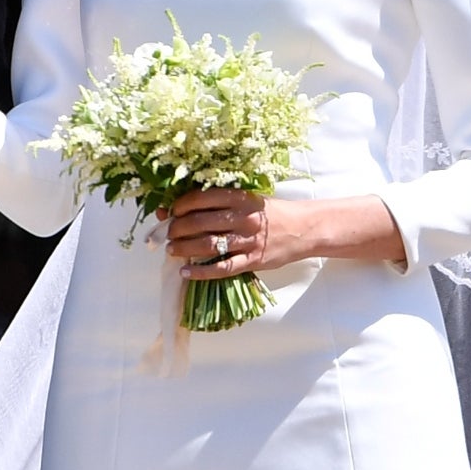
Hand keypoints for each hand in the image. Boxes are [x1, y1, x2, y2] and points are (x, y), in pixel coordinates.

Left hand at [165, 189, 405, 271]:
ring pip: (208, 245)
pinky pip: (222, 268)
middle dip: (177, 228)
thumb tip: (183, 206)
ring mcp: (249, 241)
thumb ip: (220, 203)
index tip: (170, 211)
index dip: (181, 205)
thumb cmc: (271, 212)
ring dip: (184, 248)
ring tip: (171, 249)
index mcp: (241, 197)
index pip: (202, 198)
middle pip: (200, 222)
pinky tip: (186, 272)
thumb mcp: (248, 199)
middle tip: (166, 233)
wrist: (304, 229)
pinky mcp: (253, 261)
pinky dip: (201, 271)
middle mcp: (243, 218)